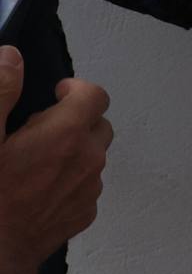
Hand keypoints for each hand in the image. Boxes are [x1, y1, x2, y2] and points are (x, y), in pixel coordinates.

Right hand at [0, 49, 113, 273]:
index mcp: (67, 135)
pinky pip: (86, 185)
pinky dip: (70, 178)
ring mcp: (88, 191)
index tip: (55, 94)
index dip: (75, 89)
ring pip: (93, 156)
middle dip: (75, 119)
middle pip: (99, 124)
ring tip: (33, 159)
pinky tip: (35, 186)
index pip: (96, 95)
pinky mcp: (82, 215)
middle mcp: (88, 161)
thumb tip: (13, 58)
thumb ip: (0, 92)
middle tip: (37, 128)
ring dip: (73, 149)